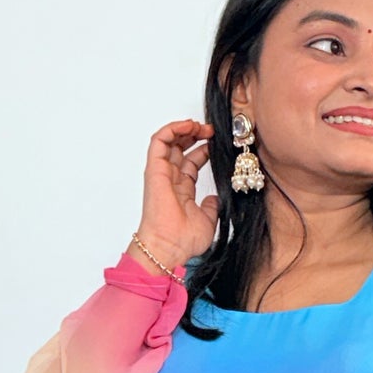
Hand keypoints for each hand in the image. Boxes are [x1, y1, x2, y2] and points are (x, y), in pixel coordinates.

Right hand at [134, 119, 216, 270]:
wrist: (170, 246)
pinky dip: (172, 129)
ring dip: (184, 129)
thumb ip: (211, 207)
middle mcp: (170, 180)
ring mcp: (161, 174)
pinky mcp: (155, 169)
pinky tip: (188, 125)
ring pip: (169, 141)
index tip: (217, 144)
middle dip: (195, 135)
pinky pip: (159, 141)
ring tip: (200, 126)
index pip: (192, 162)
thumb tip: (215, 199)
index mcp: (182, 190)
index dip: (204, 150)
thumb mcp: (208, 221)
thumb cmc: (183, 241)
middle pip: (180, 148)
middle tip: (211, 131)